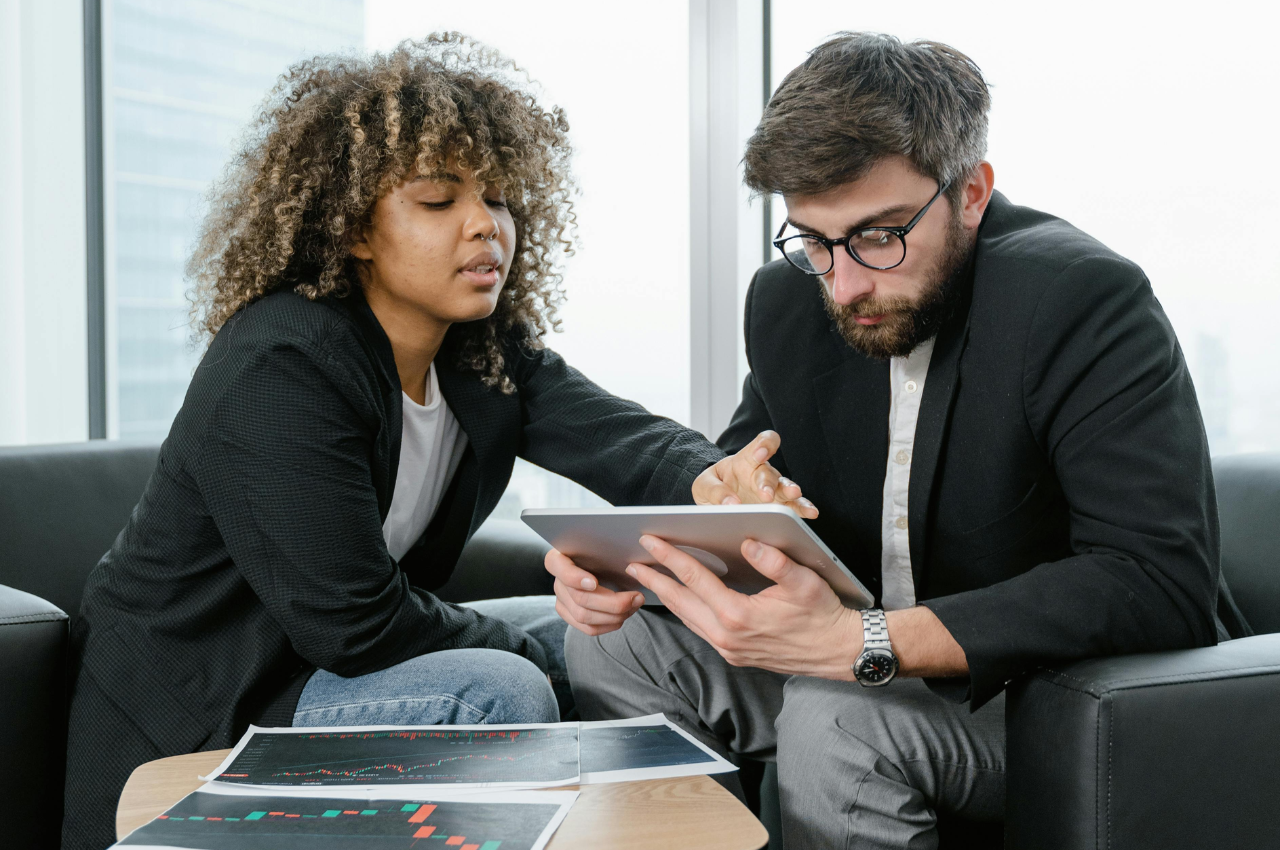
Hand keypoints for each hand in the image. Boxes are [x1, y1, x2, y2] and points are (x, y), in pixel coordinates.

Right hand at [545, 548, 644, 636]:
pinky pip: (589, 628)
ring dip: (615, 615)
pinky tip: (625, 615)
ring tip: (635, 605)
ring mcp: (562, 601)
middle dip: (613, 602)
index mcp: (557, 559)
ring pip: (585, 616)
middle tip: (636, 597)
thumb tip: (629, 556)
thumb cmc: (602, 552)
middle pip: (580, 598)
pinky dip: (610, 624)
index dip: (574, 578)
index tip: (594, 583)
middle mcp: (557, 582)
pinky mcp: (571, 617)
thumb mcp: (601, 545)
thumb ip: (605, 548)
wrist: (599, 564)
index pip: (558, 567)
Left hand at [624, 535, 860, 679]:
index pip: (695, 579)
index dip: (670, 557)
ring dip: (667, 598)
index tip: (651, 541)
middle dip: (655, 581)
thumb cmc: (823, 616)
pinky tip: (682, 602)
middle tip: (634, 564)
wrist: (839, 653)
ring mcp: (730, 649)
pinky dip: (686, 613)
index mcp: (738, 616)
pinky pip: (700, 630)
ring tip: (650, 580)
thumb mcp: (803, 582)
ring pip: (687, 619)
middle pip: (680, 603)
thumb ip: (773, 561)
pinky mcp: (735, 655)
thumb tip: (747, 543)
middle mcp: (728, 636)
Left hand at [693, 430, 817, 518]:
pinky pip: (792, 506)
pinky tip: (811, 512)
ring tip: (795, 495)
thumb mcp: (703, 486)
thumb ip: (714, 491)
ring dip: (790, 492)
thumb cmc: (712, 488)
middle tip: (765, 495)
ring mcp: (773, 490)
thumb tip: (731, 504)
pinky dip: (802, 509)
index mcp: (744, 461)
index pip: (760, 444)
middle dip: (768, 483)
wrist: (715, 502)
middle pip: (769, 473)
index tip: (759, 454)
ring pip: (785, 488)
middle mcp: (762, 473)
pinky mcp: (777, 507)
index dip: (763, 445)